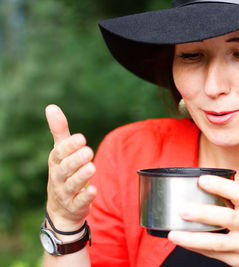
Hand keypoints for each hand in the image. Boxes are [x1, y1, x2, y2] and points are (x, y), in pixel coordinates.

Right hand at [45, 104, 95, 230]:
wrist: (61, 208)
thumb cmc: (63, 172)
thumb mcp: (61, 152)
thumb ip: (59, 131)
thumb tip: (51, 107)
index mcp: (56, 162)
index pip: (60, 152)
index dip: (70, 146)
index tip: (81, 138)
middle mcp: (58, 177)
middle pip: (65, 168)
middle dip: (76, 160)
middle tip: (88, 151)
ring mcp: (66, 192)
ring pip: (72, 184)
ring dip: (82, 176)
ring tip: (92, 167)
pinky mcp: (76, 205)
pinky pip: (80, 201)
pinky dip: (86, 196)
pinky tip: (93, 190)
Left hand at [168, 175, 238, 266]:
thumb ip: (232, 202)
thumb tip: (201, 187)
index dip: (220, 185)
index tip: (201, 180)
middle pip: (227, 218)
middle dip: (203, 213)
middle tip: (183, 209)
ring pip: (217, 242)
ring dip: (193, 238)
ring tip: (175, 233)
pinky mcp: (236, 260)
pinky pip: (212, 254)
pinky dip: (195, 248)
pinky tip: (183, 242)